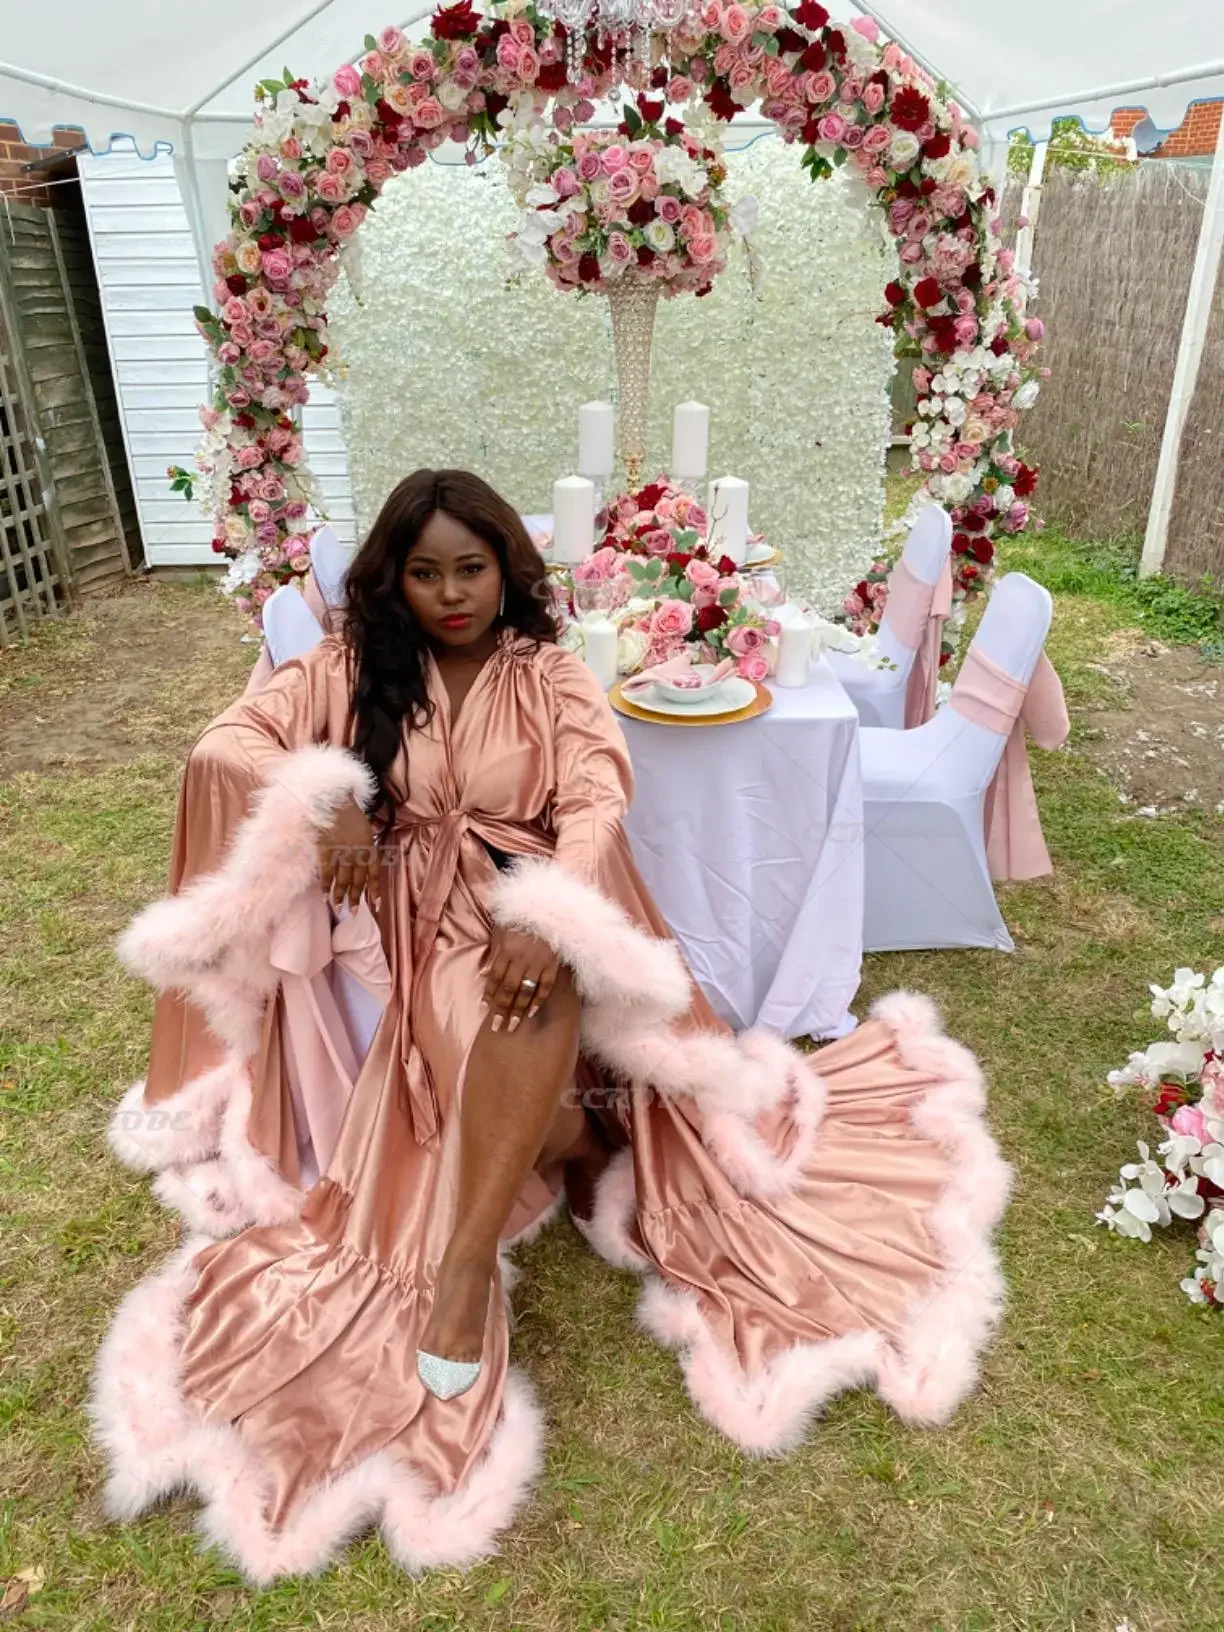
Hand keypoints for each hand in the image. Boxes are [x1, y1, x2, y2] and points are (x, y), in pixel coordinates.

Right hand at [317, 797, 379, 911]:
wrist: (334, 799)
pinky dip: (325, 885)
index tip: (375, 905)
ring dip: (340, 896)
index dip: (375, 890)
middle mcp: (357, 853)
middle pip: (357, 880)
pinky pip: (326, 872)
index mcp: (369, 847)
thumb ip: (366, 847)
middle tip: (353, 913)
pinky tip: (324, 895)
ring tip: (338, 909)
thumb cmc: (351, 812)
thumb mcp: (366, 829)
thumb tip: (365, 864)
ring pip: (342, 880)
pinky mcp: (326, 850)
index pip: (374, 874)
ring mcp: (341, 853)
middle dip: (355, 898)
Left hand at [483, 925, 559, 1034]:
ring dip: (518, 1010)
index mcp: (506, 951)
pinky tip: (532, 1012)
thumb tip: (482, 975)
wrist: (549, 908)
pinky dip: (539, 1000)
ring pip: (526, 991)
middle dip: (502, 1009)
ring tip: (513, 1025)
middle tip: (497, 1027)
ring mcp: (538, 963)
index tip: (486, 1009)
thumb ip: (494, 954)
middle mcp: (521, 960)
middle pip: (508, 989)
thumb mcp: (502, 931)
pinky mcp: (553, 964)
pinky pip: (546, 986)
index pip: (495, 977)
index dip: (489, 994)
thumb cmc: (521, 919)